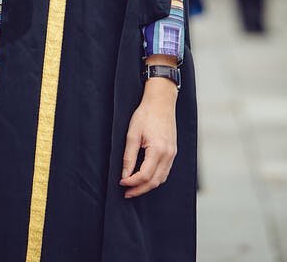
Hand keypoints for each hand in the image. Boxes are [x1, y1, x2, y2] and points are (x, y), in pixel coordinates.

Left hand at [119, 78, 177, 197]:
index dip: (131, 182)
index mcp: (158, 150)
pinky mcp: (173, 152)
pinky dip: (155, 178)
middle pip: (154, 182)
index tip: (121, 183)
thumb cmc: (146, 114)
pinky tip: (145, 178)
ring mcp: (173, 154)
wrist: (161, 102)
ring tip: (134, 188)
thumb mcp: (132, 134)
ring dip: (148, 186)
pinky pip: (165, 171)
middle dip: (139, 189)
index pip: (144, 175)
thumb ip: (129, 156)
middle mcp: (168, 155)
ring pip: (161, 179)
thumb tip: (124, 175)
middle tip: (126, 193)